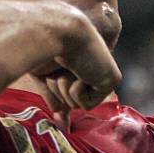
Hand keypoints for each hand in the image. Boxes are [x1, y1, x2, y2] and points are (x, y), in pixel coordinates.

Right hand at [31, 5, 121, 128]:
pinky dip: (76, 91)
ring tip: (66, 67)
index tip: (59, 119)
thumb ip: (52, 96)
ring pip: (76, 102)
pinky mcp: (111, 80)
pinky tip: (79, 71)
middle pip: (68, 98)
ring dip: (65, 88)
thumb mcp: (43, 73)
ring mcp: (103, 73)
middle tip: (58, 69)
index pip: (71, 88)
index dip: (60, 98)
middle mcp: (92, 66)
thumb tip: (60, 122)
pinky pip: (86, 104)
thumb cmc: (42, 45)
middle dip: (57, 88)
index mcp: (78, 61)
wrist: (56, 30)